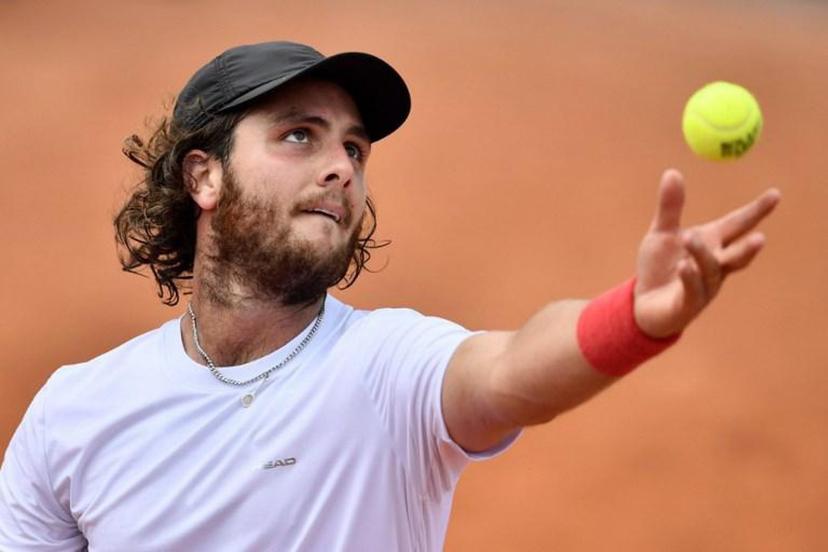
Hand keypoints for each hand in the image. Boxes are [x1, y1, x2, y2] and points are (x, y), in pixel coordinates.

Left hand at [633, 169, 780, 337]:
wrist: (643, 304)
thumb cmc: (659, 268)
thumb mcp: (661, 233)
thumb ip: (670, 207)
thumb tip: (672, 171)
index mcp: (712, 243)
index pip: (738, 224)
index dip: (756, 211)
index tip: (775, 194)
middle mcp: (715, 265)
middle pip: (737, 254)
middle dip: (749, 247)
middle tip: (759, 237)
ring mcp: (705, 286)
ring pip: (712, 270)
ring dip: (703, 254)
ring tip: (691, 238)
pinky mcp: (687, 304)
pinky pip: (693, 290)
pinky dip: (690, 277)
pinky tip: (684, 266)